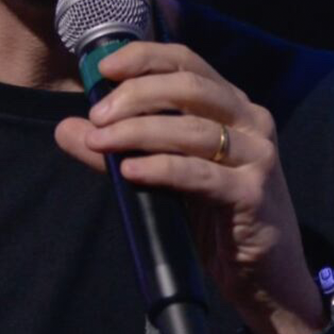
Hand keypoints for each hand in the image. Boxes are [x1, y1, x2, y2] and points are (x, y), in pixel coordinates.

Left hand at [54, 40, 326, 333]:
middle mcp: (250, 118)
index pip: (185, 61)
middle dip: (135, 95)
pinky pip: (200, 173)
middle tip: (97, 115)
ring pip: (191, 129)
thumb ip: (119, 146)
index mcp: (230, 102)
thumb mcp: (165, 172)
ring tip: (100, 142)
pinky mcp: (252, 193)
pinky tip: (129, 171)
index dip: (144, 57)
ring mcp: (256, 155)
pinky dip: (160, 167)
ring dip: (138, 131)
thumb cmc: (215, 214)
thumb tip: (67, 128)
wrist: (266, 276)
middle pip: (188, 87)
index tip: (103, 68)